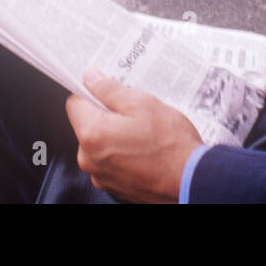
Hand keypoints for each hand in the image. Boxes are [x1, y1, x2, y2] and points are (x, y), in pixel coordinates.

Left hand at [64, 69, 203, 203]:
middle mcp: (89, 158)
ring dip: (114, 135)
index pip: (74, 103)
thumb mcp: (142, 104)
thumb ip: (110, 90)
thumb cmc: (170, 144)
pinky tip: (143, 150)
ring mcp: (100, 176)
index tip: (105, 88)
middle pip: (86, 125)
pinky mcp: (113, 187)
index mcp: (92, 133)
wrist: (191, 181)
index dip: (89, 92)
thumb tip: (90, 78)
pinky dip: (121, 154)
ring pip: (99, 145)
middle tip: (132, 111)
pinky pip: (109, 162)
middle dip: (105, 115)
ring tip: (142, 132)